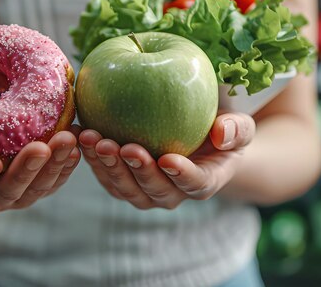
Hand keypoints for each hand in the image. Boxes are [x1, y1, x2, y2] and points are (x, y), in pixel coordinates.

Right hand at [0, 126, 80, 211]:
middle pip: (11, 190)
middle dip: (28, 169)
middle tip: (40, 148)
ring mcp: (22, 193)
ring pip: (40, 187)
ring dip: (55, 164)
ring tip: (67, 140)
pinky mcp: (44, 185)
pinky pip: (59, 179)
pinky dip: (68, 162)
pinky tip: (78, 142)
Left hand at [78, 113, 254, 209]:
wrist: (195, 135)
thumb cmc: (219, 129)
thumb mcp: (238, 126)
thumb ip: (237, 129)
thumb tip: (222, 133)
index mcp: (204, 181)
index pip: (195, 185)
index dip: (181, 175)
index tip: (168, 159)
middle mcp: (173, 193)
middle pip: (154, 191)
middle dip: (138, 171)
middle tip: (124, 147)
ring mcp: (145, 190)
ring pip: (125, 188)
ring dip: (108, 166)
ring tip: (95, 140)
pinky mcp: (122, 181)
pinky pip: (106, 175)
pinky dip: (92, 158)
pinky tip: (81, 135)